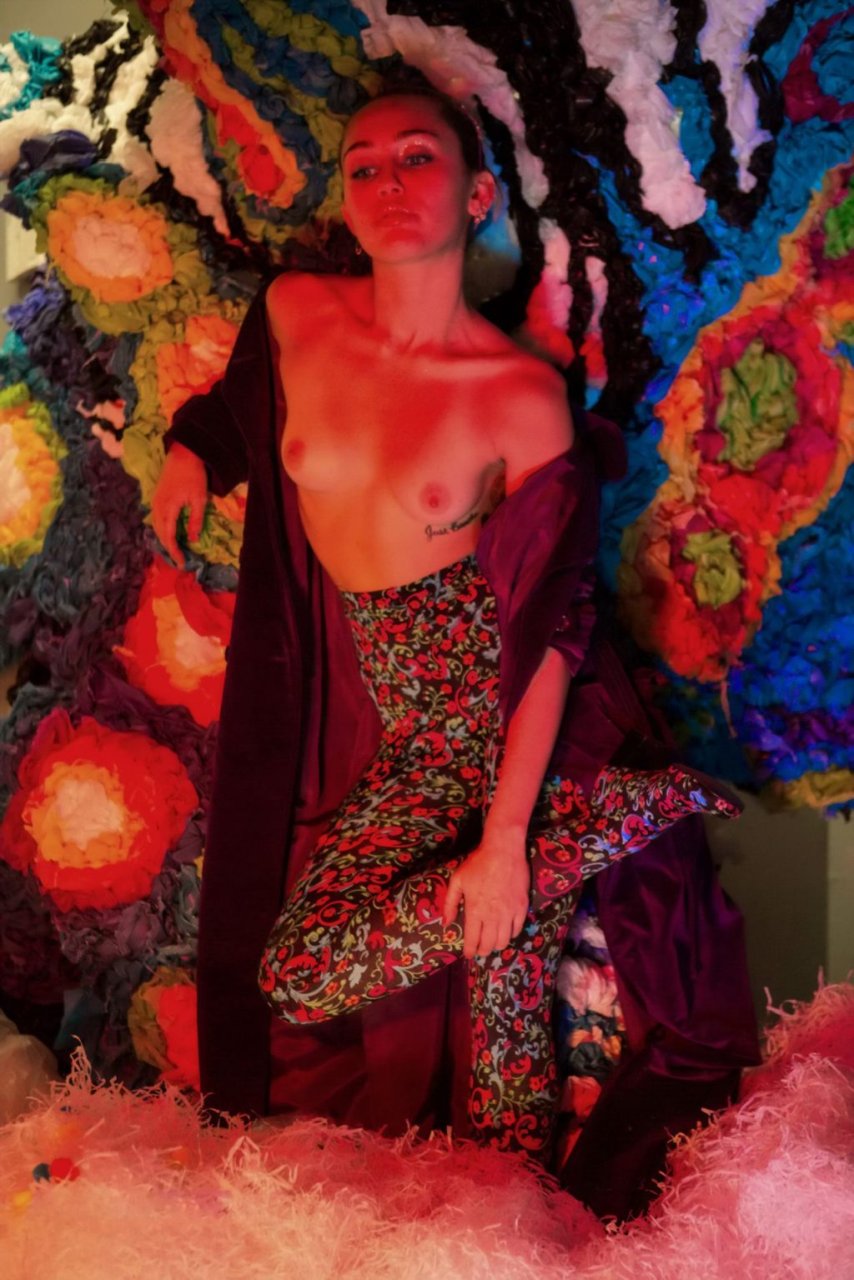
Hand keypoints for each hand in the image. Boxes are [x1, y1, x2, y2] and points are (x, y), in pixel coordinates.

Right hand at [151, 442, 207, 565]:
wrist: (183, 454)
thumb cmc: (193, 475)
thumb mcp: (199, 499)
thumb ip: (195, 521)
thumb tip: (193, 540)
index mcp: (167, 509)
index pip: (169, 537)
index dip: (175, 551)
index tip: (182, 563)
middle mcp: (157, 507)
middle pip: (160, 534)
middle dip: (169, 549)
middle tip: (180, 561)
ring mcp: (155, 502)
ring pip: (156, 527)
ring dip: (164, 540)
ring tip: (175, 551)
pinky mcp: (156, 498)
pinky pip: (156, 520)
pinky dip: (162, 530)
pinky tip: (170, 535)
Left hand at [443, 833, 529, 958]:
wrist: (504, 851)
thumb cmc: (478, 864)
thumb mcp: (457, 880)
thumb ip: (450, 903)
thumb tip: (446, 923)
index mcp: (475, 911)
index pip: (472, 940)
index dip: (469, 951)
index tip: (468, 954)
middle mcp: (493, 916)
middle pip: (489, 945)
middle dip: (482, 951)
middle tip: (479, 950)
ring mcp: (509, 913)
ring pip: (504, 941)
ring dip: (496, 945)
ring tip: (491, 943)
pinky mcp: (521, 907)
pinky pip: (517, 929)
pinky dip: (510, 934)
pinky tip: (505, 931)